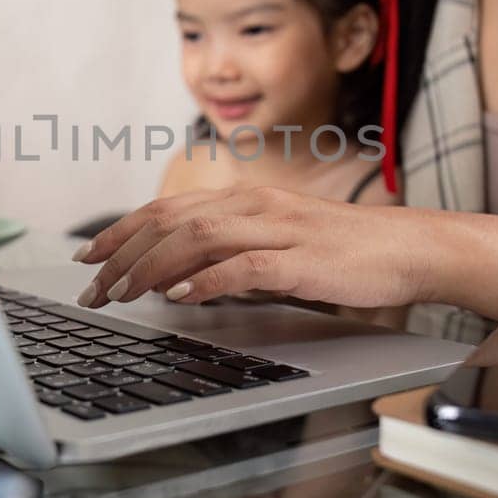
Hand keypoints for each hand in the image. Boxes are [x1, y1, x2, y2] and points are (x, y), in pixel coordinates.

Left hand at [72, 186, 431, 308]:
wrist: (409, 248)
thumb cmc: (344, 250)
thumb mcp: (276, 244)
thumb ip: (229, 253)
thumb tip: (176, 275)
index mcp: (245, 199)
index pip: (166, 208)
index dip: (121, 230)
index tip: (88, 256)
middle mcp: (254, 205)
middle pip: (169, 220)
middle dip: (121, 253)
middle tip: (91, 287)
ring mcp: (278, 229)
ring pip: (196, 239)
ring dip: (150, 267)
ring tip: (121, 293)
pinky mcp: (302, 259)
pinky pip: (243, 267)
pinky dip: (205, 281)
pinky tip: (179, 297)